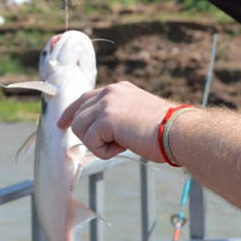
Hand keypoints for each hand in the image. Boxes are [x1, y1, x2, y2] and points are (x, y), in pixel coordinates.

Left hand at [58, 81, 173, 161]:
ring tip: (122, 144)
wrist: (178, 132)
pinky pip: (91, 141)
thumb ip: (117, 116)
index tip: (62, 124)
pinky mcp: (106, 118)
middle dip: (88, 135)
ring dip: (98, 144)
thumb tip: (100, 130)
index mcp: (118, 89)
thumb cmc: (164, 131)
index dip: (72, 112)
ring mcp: (107, 103)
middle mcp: (110, 92)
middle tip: (109, 145)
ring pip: (80, 129)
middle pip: (78, 115)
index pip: (85, 98)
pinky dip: (104, 151)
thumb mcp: (136, 115)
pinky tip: (124, 147)